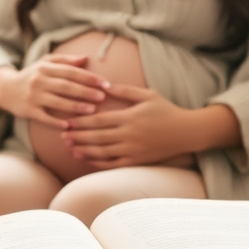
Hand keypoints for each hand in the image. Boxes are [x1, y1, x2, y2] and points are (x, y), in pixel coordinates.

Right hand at [0, 55, 111, 129]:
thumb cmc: (31, 75)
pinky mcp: (28, 111)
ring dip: (76, 107)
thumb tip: (86, 58)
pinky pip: (44, 117)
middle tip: (102, 97)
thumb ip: (65, 61)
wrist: (5, 89)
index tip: (104, 83)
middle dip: (86, 92)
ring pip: (57, 102)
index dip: (88, 77)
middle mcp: (39, 81)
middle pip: (66, 86)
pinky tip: (69, 125)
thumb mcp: (45, 63)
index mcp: (45, 68)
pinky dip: (56, 122)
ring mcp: (33, 97)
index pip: (71, 72)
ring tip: (92, 110)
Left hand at [62, 84, 196, 168]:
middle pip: (97, 136)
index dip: (81, 121)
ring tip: (70, 148)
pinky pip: (113, 164)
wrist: (186, 132)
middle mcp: (129, 135)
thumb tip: (103, 85)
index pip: (99, 120)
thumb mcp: (147, 95)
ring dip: (84, 150)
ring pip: (102, 152)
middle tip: (62, 135)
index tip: (67, 121)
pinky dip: (98, 163)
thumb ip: (124, 91)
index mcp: (130, 117)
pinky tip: (86, 159)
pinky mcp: (137, 160)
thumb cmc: (166, 110)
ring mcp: (133, 149)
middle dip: (78, 136)